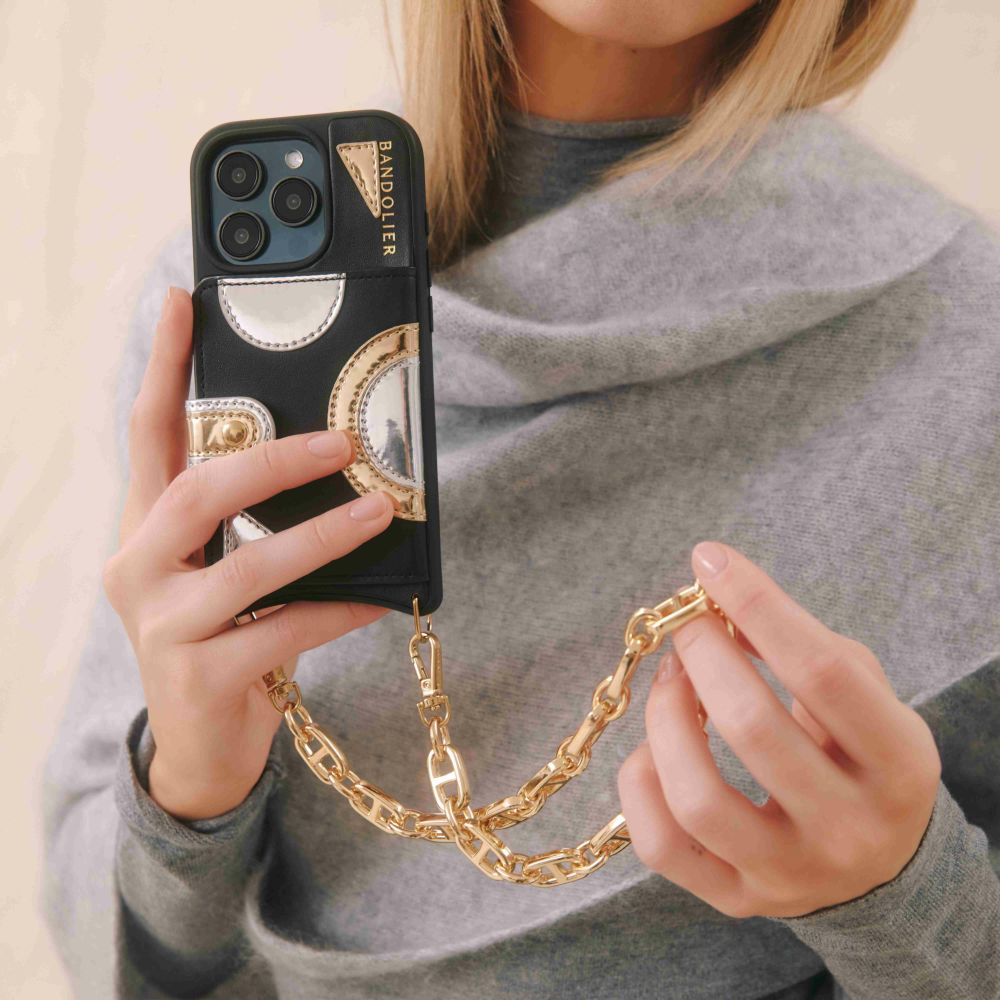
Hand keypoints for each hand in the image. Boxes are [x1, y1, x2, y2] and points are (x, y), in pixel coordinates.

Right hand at [103, 287, 394, 820]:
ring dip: (325, 533)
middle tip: (342, 442)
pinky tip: (379, 597)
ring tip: (380, 511)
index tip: (182, 303)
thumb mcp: (227, 572)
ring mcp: (162, 626)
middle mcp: (139, 569)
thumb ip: (256, 524)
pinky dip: (339, 608)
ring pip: (250, 563)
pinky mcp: (197, 674)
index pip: (148, 435)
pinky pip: (284, 629)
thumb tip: (338, 468)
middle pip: (199, 491)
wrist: (200, 747)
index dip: (163, 368)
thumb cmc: (225, 640)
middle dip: (276, 460)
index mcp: (145, 531)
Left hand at [617, 541, 941, 918]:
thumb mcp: (864, 698)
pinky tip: (655, 747)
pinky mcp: (735, 899)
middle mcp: (849, 829)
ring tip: (672, 680)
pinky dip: (640, 781)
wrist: (877, 866)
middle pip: (751, 726)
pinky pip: (662, 845)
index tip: (711, 560)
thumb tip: (719, 602)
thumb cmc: (862, 758)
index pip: (821, 671)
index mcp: (898, 766)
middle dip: (703, 653)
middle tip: (688, 624)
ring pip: (697, 796)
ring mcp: (788, 874)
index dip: (757, 604)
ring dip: (666, 717)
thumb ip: (804, 645)